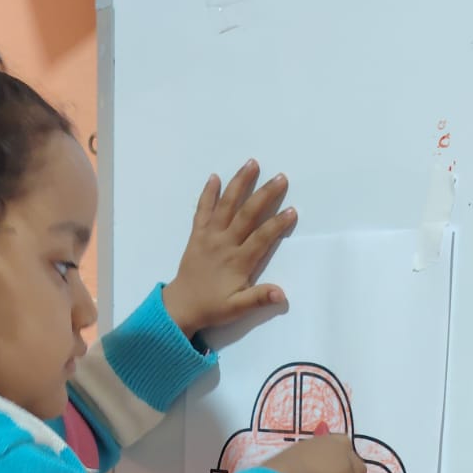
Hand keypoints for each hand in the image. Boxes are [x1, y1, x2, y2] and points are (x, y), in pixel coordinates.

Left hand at [163, 160, 296, 338]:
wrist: (180, 306)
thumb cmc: (212, 307)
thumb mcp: (237, 308)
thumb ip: (259, 298)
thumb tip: (281, 294)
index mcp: (237, 261)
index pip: (261, 238)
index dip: (277, 224)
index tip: (292, 210)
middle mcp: (224, 243)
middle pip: (246, 214)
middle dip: (264, 195)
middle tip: (280, 178)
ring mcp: (209, 236)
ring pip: (226, 205)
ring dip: (239, 183)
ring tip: (251, 163)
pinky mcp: (197, 234)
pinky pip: (202, 210)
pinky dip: (208, 193)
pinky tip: (214, 177)